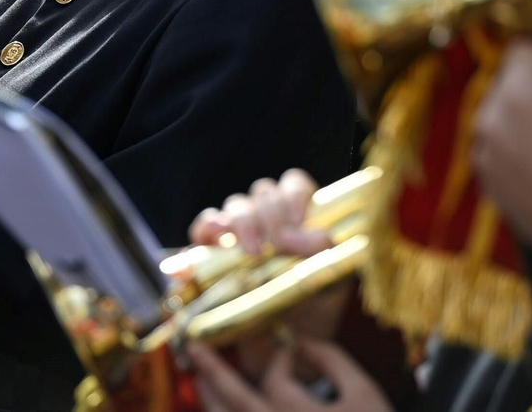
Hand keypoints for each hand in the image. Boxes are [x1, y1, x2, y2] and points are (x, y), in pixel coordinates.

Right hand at [188, 171, 344, 378]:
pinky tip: (217, 239)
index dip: (294, 195)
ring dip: (245, 223)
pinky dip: (208, 228)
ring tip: (253, 252)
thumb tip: (320, 237)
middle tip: (279, 245)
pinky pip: (204, 226)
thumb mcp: (328, 284)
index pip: (293, 185)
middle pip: (263, 193)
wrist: (282, 345)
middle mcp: (266, 218)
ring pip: (236, 205)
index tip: (298, 221)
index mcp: (298, 217)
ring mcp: (237, 231)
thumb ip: (325, 257)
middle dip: (272, 216)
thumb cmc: (309, 310)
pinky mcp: (211, 250)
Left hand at [188, 339, 393, 411]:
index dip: (280, 358)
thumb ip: (332, 361)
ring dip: (213, 401)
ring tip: (204, 380)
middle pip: (234, 402)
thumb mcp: (365, 393)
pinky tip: (225, 408)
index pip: (276, 379)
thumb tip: (301, 341)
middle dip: (213, 372)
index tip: (291, 349)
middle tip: (195, 350)